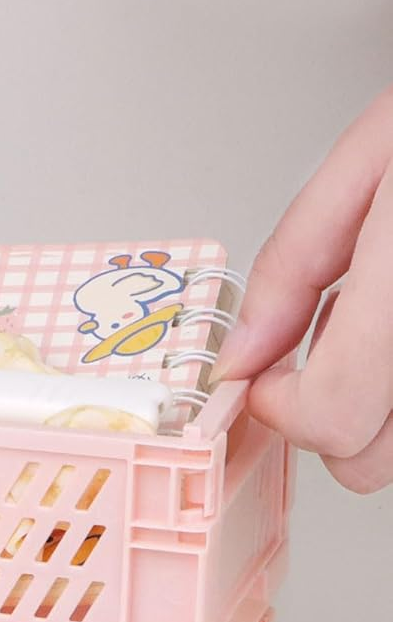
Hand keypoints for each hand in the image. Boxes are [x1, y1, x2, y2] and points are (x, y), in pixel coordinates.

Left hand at [214, 88, 392, 491]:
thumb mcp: (370, 157)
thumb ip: (293, 265)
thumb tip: (242, 354)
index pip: (333, 416)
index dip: (280, 406)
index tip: (267, 374)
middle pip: (370, 463)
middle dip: (326, 420)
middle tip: (322, 352)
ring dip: (377, 413)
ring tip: (381, 327)